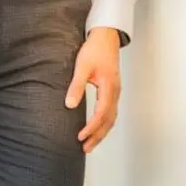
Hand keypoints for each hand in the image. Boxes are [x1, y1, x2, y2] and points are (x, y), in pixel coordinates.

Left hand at [65, 27, 120, 153]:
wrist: (106, 37)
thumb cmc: (95, 50)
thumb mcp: (82, 67)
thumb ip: (76, 86)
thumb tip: (70, 105)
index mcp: (109, 87)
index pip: (101, 114)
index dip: (91, 128)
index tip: (80, 137)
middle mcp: (115, 92)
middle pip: (109, 121)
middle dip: (97, 136)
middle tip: (85, 149)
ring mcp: (116, 92)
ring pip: (111, 118)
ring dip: (101, 133)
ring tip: (90, 144)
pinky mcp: (113, 91)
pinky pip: (111, 112)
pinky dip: (104, 124)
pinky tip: (96, 129)